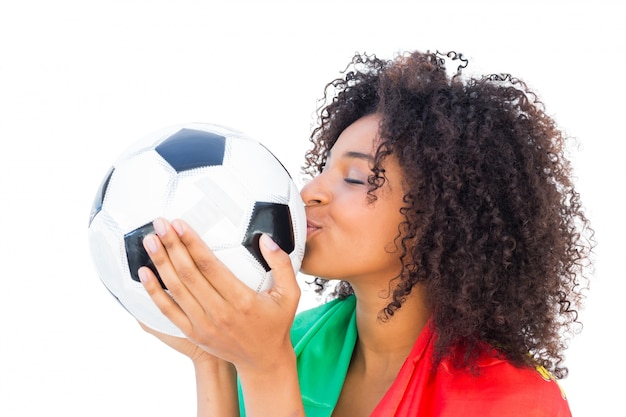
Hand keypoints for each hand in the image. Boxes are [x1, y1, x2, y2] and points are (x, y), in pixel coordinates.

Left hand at [138, 218, 300, 373]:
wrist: (263, 361)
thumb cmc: (276, 324)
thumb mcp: (290, 294)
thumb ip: (281, 264)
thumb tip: (265, 239)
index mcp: (243, 300)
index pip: (211, 266)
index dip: (193, 244)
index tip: (180, 225)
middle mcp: (220, 313)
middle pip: (189, 274)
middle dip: (172, 246)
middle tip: (160, 224)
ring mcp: (204, 325)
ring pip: (176, 290)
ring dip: (161, 263)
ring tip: (150, 241)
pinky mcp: (194, 333)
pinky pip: (168, 311)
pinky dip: (154, 292)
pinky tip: (145, 274)